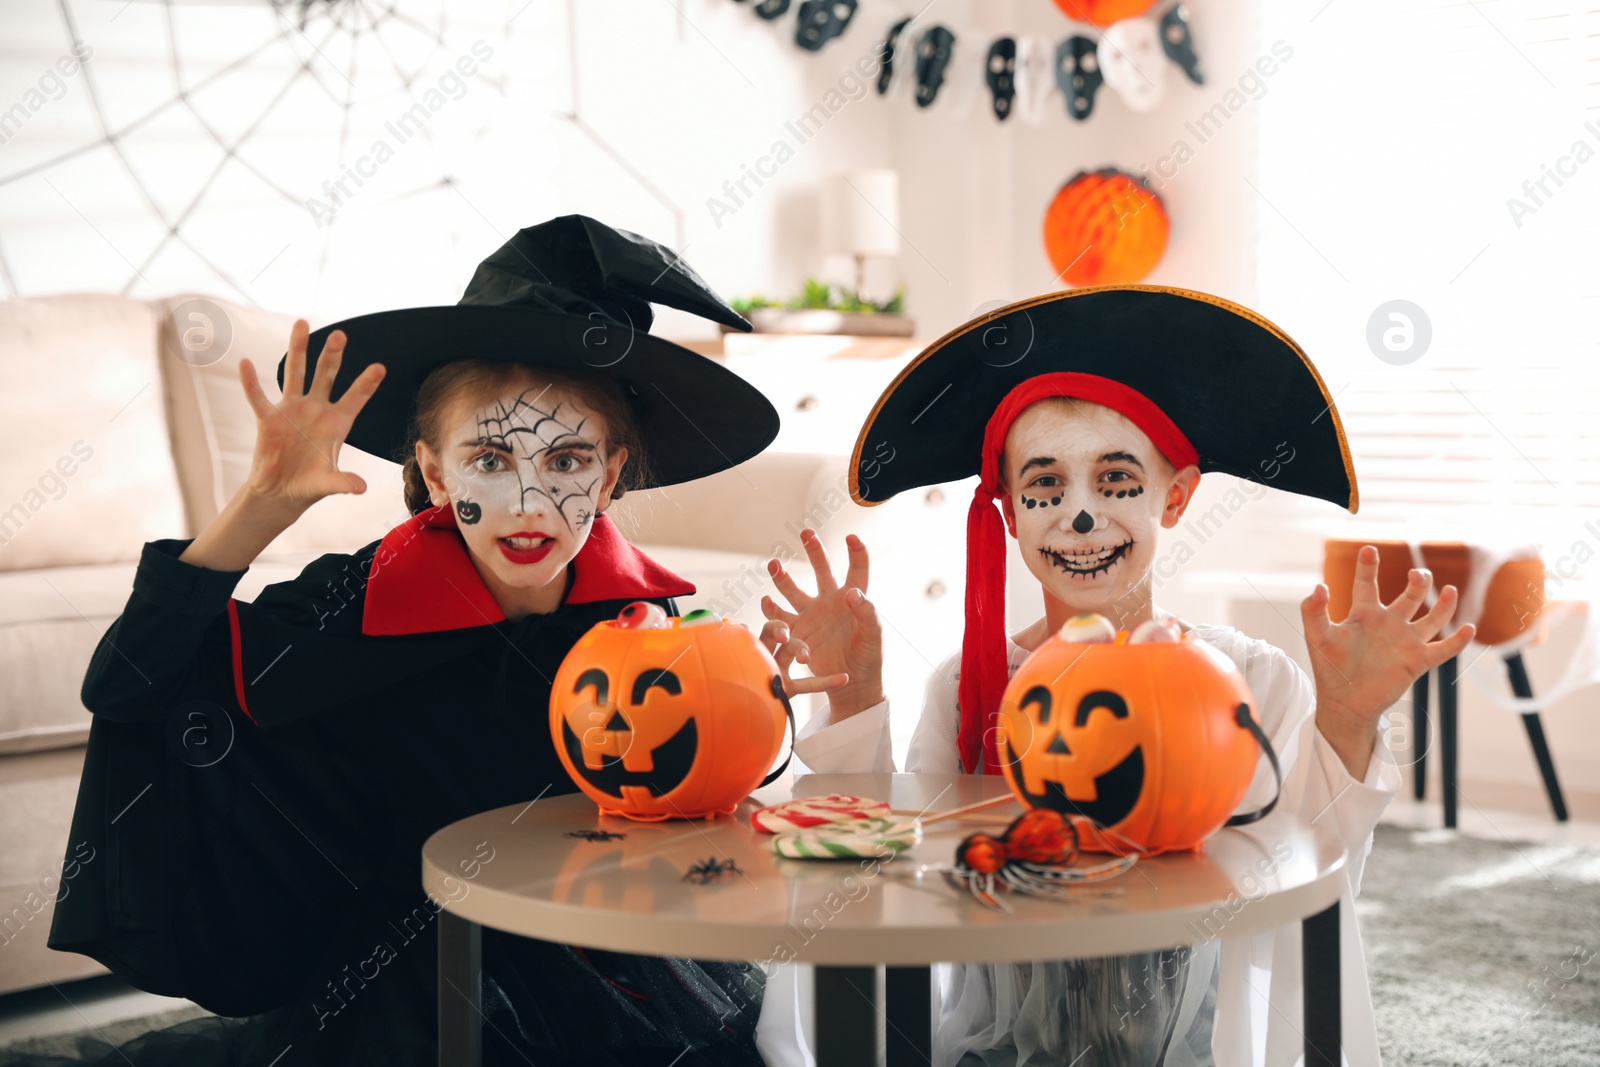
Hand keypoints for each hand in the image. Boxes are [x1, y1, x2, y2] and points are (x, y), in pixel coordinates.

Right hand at [239, 320, 385, 518]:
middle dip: (333, 355)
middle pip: (326, 376)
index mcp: (337, 422)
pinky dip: (250, 382)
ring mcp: (292, 410)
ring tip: (301, 323)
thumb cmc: (310, 484)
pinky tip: (245, 363)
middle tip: (341, 334)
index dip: (366, 384)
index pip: (355, 398)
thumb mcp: (328, 483)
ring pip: (295, 374)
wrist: (281, 491)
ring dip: (298, 349)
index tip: (380, 367)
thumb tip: (360, 489)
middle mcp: (316, 409)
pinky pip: (258, 397)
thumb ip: (343, 482)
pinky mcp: (268, 419)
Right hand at [759, 529, 883, 719]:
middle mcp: (830, 602)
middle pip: (821, 571)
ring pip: (793, 591)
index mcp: (852, 600)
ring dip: (782, 578)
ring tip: (773, 565)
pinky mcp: (797, 633)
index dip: (856, 553)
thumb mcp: (873, 637)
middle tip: (806, 533)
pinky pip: (781, 619)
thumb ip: (866, 613)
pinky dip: (772, 611)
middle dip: (814, 551)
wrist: (852, 684)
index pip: (857, 570)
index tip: (851, 538)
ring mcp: (811, 616)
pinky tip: (767, 602)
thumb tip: (852, 592)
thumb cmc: (868, 659)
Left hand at [1300, 544, 1475, 774]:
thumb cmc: (1329, 668)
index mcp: (1364, 615)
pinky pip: (1443, 649)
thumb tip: (1320, 586)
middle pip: (1410, 596)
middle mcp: (1389, 624)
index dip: (1368, 566)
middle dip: (1418, 582)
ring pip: (1432, 618)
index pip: (1367, 583)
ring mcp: (1405, 642)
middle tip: (1418, 575)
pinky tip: (1469, 628)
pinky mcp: (1417, 661)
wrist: (1344, 702)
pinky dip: (1457, 640)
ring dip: (1444, 604)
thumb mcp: (1317, 637)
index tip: (1368, 549)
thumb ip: (1313, 611)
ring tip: (1450, 590)